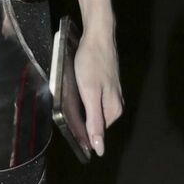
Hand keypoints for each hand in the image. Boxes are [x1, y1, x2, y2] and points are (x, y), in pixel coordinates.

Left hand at [74, 29, 123, 156]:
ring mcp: (112, 94)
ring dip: (81, 108)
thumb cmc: (92, 62)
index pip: (96, 133)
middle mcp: (116, 104)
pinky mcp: (106, 85)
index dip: (81, 132)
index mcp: (113, 110)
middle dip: (80, 119)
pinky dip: (83, 98)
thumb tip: (99, 148)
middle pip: (94, 122)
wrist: (98, 35)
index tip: (67, 126)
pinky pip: (93, 99)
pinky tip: (76, 89)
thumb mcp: (90, 93)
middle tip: (67, 105)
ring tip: (70, 96)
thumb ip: (94, 121)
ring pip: (93, 110)